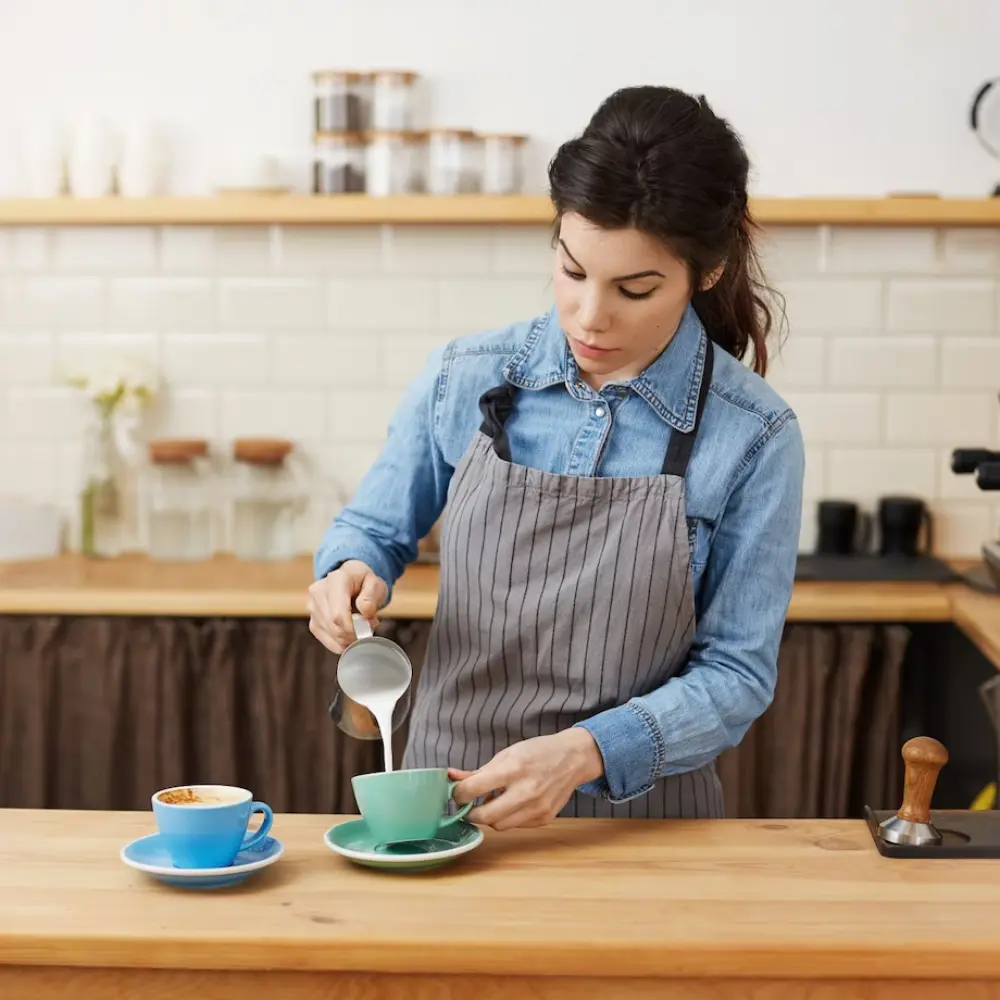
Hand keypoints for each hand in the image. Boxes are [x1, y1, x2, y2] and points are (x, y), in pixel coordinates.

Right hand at [306, 559, 386, 652]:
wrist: (350, 579)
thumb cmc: (364, 581)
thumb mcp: (375, 584)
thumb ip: (371, 598)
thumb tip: (364, 614)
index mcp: (336, 580)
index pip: (338, 613)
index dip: (352, 629)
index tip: (366, 631)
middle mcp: (319, 591)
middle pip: (333, 625)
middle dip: (352, 634)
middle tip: (367, 629)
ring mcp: (312, 606)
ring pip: (329, 634)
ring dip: (347, 638)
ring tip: (359, 628)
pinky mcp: (312, 620)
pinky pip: (325, 639)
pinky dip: (340, 643)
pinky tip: (349, 636)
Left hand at [449, 729, 604, 830]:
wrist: (573, 758)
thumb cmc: (538, 752)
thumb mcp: (507, 754)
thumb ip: (478, 771)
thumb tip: (451, 777)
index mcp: (513, 769)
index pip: (473, 789)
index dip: (458, 794)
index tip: (457, 793)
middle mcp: (526, 792)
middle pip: (484, 817)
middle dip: (470, 813)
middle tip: (468, 805)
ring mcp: (537, 808)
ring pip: (499, 826)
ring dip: (490, 816)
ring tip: (493, 801)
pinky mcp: (544, 819)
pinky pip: (516, 825)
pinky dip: (509, 817)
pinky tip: (513, 803)